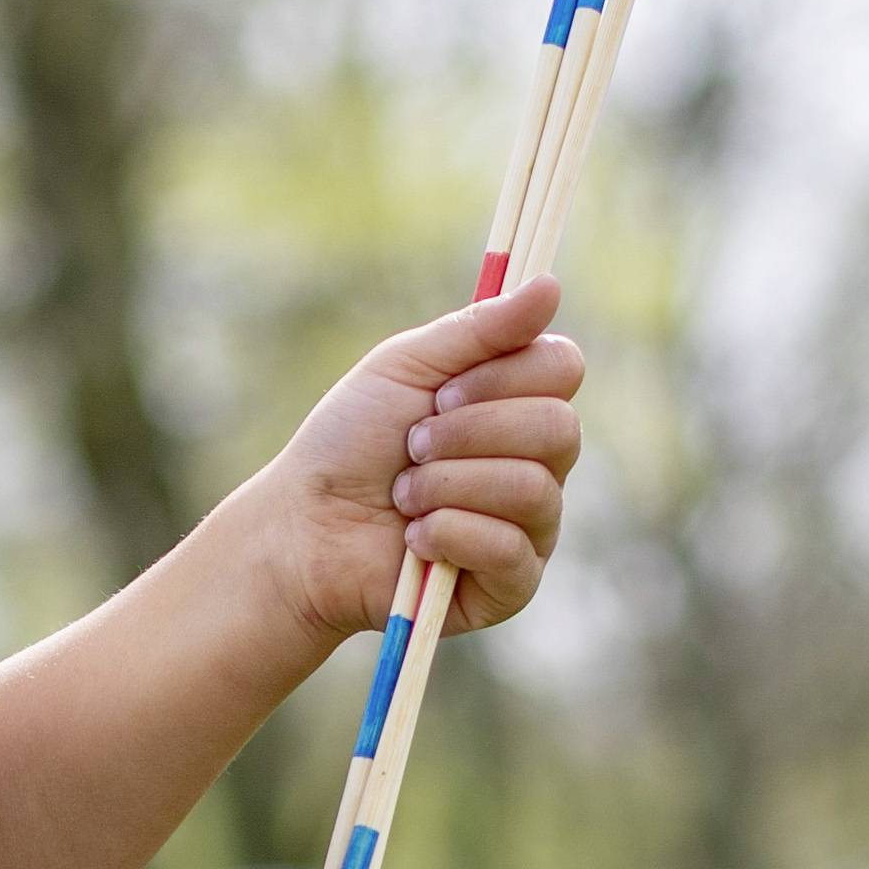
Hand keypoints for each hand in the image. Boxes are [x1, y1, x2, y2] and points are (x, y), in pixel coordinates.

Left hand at [242, 275, 582, 655]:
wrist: (304, 525)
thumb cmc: (352, 443)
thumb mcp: (407, 366)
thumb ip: (480, 328)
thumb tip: (551, 283)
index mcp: (520, 404)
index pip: (564, 368)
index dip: (502, 377)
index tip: (440, 393)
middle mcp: (539, 462)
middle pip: (559, 429)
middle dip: (469, 434)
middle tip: (412, 445)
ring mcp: (533, 526)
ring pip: (534, 489)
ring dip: (448, 484)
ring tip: (404, 496)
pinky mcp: (513, 585)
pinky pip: (512, 550)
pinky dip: (449, 534)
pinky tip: (413, 539)